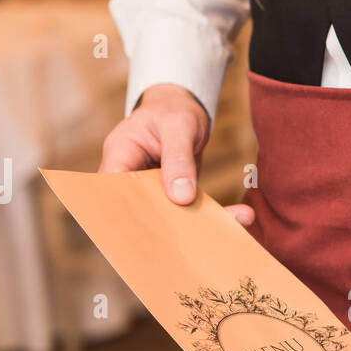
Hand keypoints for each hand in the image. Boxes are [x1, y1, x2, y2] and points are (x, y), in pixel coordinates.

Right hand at [98, 82, 254, 224]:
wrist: (184, 106)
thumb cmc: (174, 108)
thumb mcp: (179, 125)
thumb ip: (178, 158)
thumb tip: (180, 197)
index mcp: (120, 155)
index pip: (111, 191)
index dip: (123, 214)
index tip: (145, 234)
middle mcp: (132, 176)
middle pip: (139, 209)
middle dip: (163, 228)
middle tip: (189, 243)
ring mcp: (151, 189)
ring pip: (166, 214)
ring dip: (194, 224)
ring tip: (224, 230)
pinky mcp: (171, 195)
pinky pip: (187, 209)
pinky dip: (211, 214)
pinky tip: (239, 217)